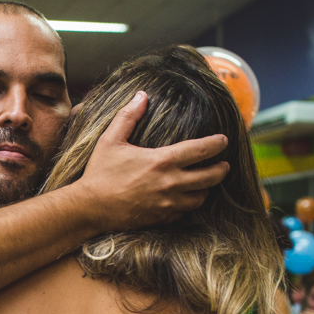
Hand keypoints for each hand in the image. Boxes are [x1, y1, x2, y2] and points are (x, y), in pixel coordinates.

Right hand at [75, 91, 228, 232]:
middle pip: (210, 177)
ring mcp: (167, 203)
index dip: (216, 144)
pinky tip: (184, 199)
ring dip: (205, 189)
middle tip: (224, 165)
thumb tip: (141, 95)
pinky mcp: (161, 218)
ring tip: (205, 183)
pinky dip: (187, 205)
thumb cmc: (99, 172)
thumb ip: (128, 116)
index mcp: (162, 161)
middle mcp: (170, 183)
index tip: (223, 141)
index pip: (201, 150)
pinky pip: (183, 212)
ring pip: (200, 198)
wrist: (89, 208)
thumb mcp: (110, 140)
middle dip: (221, 170)